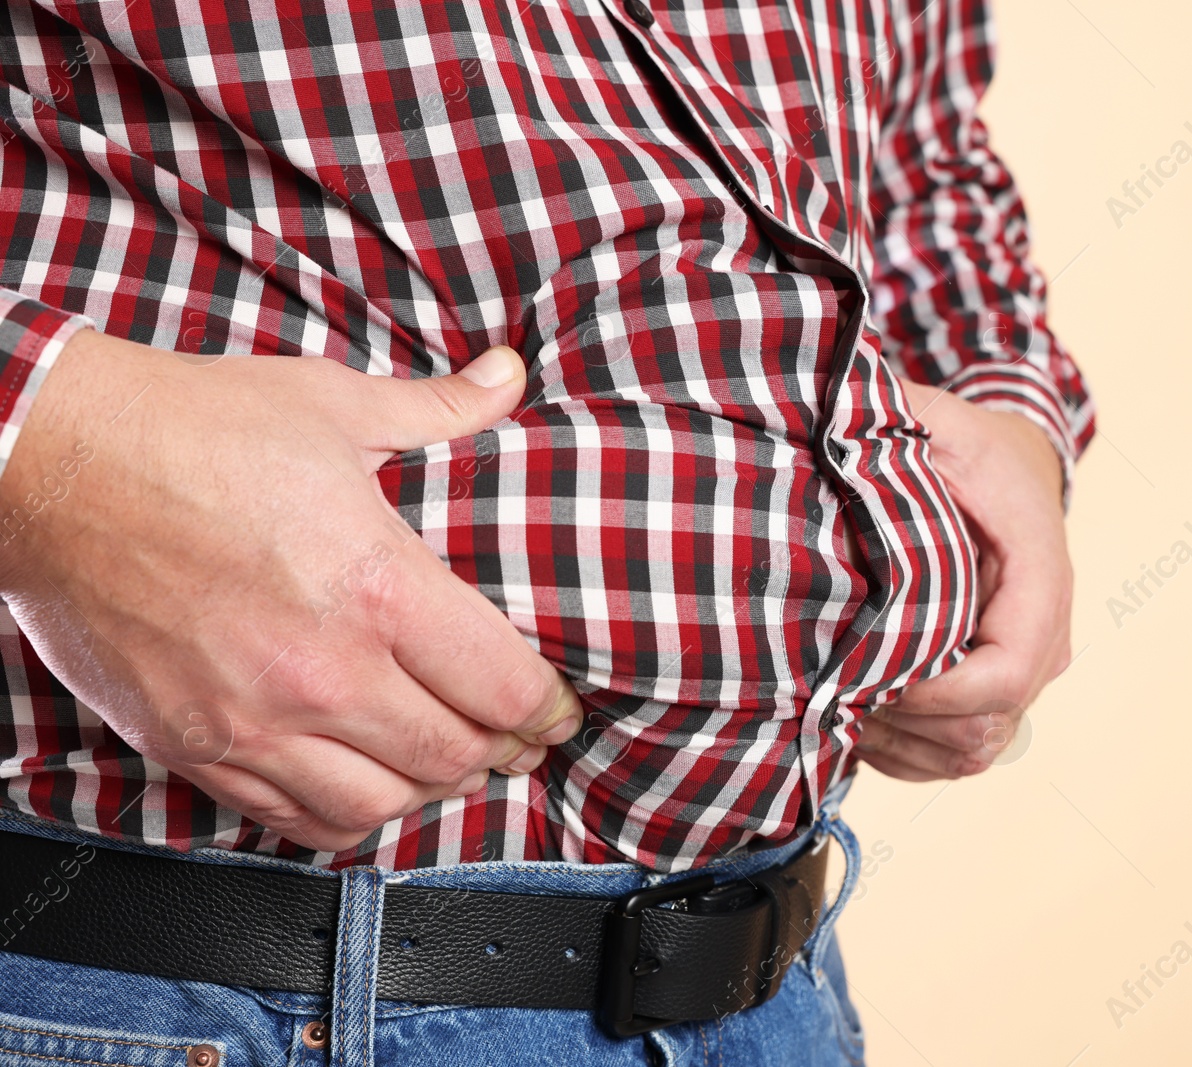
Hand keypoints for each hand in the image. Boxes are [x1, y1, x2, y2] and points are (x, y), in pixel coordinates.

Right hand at [0, 331, 580, 850]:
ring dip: (428, 788)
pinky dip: (346, 815)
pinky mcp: (197, 747)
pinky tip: (364, 784)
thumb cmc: (191, 429)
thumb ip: (439, 408)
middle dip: (502, 750)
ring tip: (445, 761)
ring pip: (382, 803)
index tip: (556, 709)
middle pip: (455, 755)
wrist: (48, 463)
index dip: (547, 708)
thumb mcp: (332, 403)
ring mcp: (255, 720)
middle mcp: (324, 670)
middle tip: (515, 737)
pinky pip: (293, 821)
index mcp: (378, 586)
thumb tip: (508, 375)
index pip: (502, 686)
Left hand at [856, 378, 1073, 781]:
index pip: (1005, 673)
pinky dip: (904, 753)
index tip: (863, 676)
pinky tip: (857, 717)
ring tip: (836, 705)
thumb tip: (829, 450)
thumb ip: (889, 430)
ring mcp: (1028, 672)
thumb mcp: (930, 418)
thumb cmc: (967, 442)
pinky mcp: (1003, 694)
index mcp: (1041, 575)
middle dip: (903, 721)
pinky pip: (960, 756)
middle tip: (830, 693)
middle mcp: (1048, 636)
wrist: (1015, 467)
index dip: (934, 694)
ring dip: (899, 743)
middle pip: (986, 726)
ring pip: (972, 752)